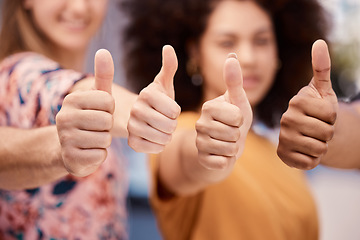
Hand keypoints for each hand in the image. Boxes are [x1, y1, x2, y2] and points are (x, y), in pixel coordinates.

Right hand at [56, 49, 114, 176]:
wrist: (69, 148)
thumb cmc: (90, 118)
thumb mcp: (97, 96)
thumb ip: (103, 75)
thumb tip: (104, 51)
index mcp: (72, 99)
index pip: (108, 101)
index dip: (109, 109)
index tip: (99, 112)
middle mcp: (64, 117)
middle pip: (107, 120)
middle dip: (107, 126)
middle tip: (96, 128)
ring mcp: (66, 139)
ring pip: (105, 139)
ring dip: (103, 141)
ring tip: (91, 139)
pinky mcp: (71, 159)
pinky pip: (100, 155)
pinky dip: (99, 155)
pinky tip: (88, 151)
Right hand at [127, 45, 180, 152]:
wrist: (140, 117)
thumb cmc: (156, 100)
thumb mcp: (163, 83)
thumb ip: (169, 67)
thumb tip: (168, 47)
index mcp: (146, 94)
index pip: (175, 111)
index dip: (176, 112)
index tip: (168, 109)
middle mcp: (136, 109)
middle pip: (170, 125)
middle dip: (172, 125)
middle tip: (165, 121)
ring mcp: (131, 127)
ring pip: (163, 138)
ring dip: (166, 136)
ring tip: (160, 129)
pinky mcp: (131, 142)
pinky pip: (155, 148)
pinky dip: (159, 146)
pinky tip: (154, 138)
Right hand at [195, 53, 252, 170]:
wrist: (226, 145)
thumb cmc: (234, 120)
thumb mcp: (238, 100)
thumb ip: (235, 80)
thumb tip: (232, 55)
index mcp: (208, 107)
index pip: (236, 117)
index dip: (241, 120)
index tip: (234, 120)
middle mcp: (200, 124)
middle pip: (233, 133)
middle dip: (238, 135)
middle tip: (232, 133)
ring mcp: (199, 142)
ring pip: (229, 148)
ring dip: (234, 148)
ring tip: (228, 143)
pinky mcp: (202, 159)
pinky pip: (223, 162)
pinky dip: (228, 160)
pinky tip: (222, 154)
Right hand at [277, 40, 337, 169]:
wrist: (308, 131)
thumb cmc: (319, 110)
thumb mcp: (324, 89)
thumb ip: (322, 67)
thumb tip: (319, 42)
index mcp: (296, 102)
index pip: (330, 115)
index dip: (333, 117)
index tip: (323, 114)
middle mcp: (285, 120)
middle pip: (326, 133)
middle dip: (329, 133)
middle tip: (319, 128)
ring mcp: (283, 138)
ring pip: (319, 149)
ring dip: (322, 147)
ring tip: (313, 139)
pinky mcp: (283, 155)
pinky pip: (309, 162)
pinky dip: (313, 160)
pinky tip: (305, 151)